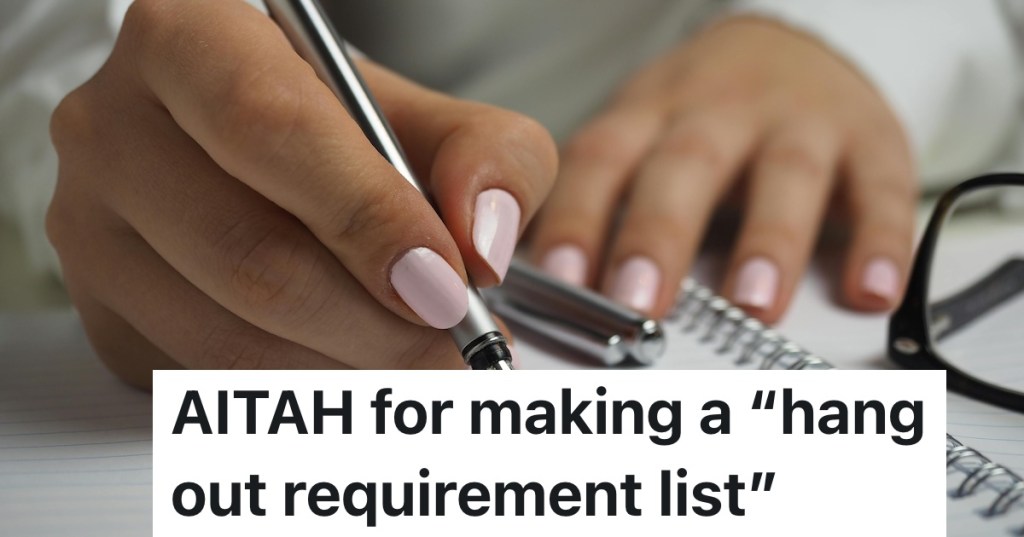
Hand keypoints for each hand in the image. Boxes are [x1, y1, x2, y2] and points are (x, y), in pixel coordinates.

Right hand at [46, 0, 555, 385]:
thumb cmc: (343, 132)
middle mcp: (114, 128)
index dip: (368, 217)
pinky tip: (348, 362)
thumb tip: (482, 242)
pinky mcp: (102, 311)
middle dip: (376, 322)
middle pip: (251, 254)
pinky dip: (298, 391)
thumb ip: (489, 158)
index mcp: (189, 38)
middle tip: (450, 339)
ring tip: (414, 356)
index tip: (444, 282)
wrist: (267, 164)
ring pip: (227, 338)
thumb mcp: (433, 119)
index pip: (272, 129)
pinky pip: (205, 381)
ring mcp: (91, 229)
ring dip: (346, 370)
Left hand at [529, 17, 915, 322]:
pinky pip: (880, 189)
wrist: (788, 49)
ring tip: (751, 304)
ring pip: (785, 175)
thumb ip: (600, 202)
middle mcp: (720, 112)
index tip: (561, 280)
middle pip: (686, 166)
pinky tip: (869, 290)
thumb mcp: (639, 137)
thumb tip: (542, 288)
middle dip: (660, 235)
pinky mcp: (871, 139)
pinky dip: (879, 241)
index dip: (579, 218)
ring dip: (768, 241)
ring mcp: (799, 122)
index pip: (602, 161)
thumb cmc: (699, 115)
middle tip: (639, 301)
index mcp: (650, 114)